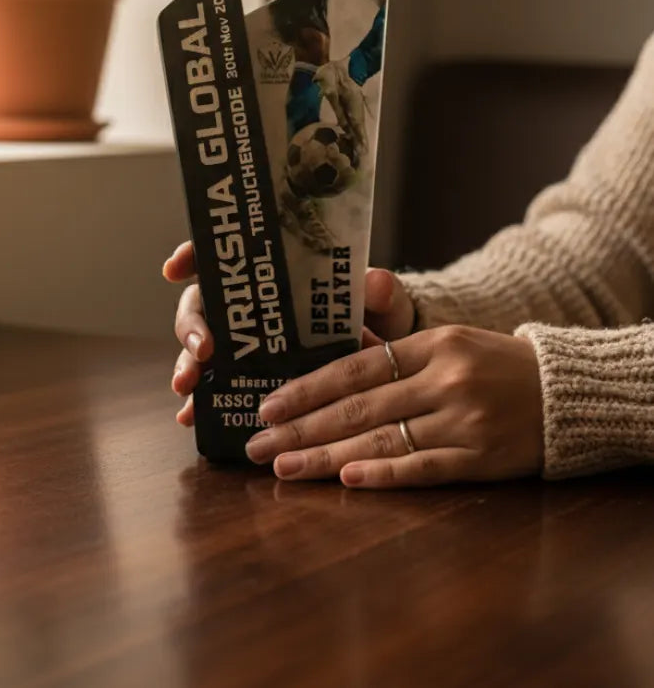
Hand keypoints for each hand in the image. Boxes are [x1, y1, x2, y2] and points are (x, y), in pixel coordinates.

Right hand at [162, 242, 415, 425]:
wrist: (386, 366)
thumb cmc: (377, 321)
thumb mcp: (382, 303)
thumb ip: (379, 293)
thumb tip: (375, 282)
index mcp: (275, 276)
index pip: (227, 257)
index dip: (195, 256)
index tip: (175, 268)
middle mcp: (250, 308)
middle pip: (203, 305)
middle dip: (190, 325)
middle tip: (201, 349)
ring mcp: (245, 345)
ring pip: (201, 349)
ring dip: (187, 366)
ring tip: (187, 389)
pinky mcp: (249, 380)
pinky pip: (215, 389)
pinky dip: (201, 403)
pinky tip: (192, 418)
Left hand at [245, 325, 543, 487]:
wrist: (564, 392)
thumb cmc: (495, 364)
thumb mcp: (450, 341)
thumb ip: (397, 351)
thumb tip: (337, 360)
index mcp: (434, 344)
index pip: (357, 367)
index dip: (309, 388)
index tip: (268, 406)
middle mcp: (446, 380)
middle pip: (360, 407)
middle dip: (303, 428)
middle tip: (258, 446)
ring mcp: (464, 422)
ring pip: (383, 440)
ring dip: (327, 458)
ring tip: (283, 469)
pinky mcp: (481, 460)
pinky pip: (425, 469)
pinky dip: (385, 476)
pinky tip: (347, 481)